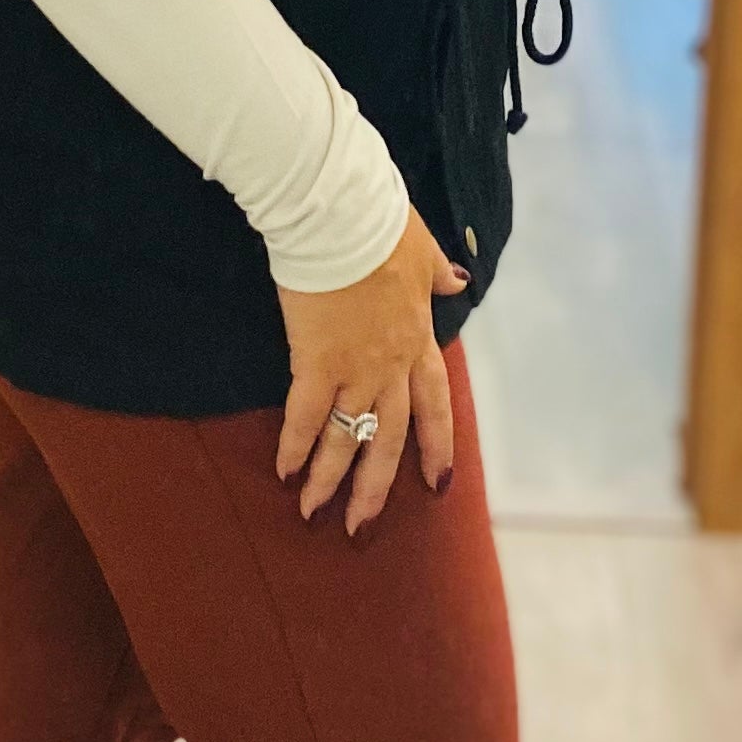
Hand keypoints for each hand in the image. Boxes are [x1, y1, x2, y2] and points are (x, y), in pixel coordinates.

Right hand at [274, 205, 470, 534]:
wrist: (341, 216)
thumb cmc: (380, 225)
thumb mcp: (423, 249)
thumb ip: (438, 274)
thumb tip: (458, 281)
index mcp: (417, 339)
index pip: (435, 404)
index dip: (437, 445)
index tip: (438, 482)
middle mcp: (390, 364)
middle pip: (388, 438)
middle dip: (374, 487)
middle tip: (361, 525)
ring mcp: (355, 367)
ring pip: (346, 438)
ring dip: (330, 480)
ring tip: (314, 515)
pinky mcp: (314, 361)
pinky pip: (305, 416)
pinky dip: (295, 447)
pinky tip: (283, 473)